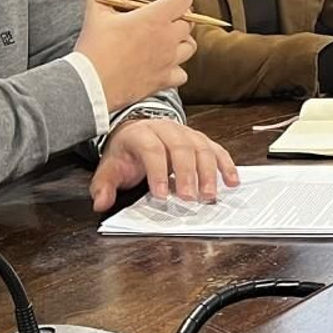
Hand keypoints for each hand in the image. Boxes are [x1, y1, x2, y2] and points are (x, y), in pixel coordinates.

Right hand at [73, 0, 196, 111]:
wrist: (90, 85)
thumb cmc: (95, 49)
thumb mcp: (94, 14)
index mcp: (155, 18)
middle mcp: (167, 39)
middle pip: (188, 22)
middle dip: (178, 15)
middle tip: (163, 14)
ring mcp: (167, 61)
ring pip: (189, 47)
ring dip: (181, 41)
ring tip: (166, 38)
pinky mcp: (163, 81)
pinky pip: (182, 74)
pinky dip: (177, 69)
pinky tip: (164, 65)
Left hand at [90, 118, 238, 210]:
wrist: (138, 130)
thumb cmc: (126, 152)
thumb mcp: (110, 168)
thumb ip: (104, 185)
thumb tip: (101, 202)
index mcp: (141, 133)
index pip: (152, 149)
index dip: (157, 171)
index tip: (162, 195)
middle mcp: (166, 129)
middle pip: (181, 147)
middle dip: (187, 173)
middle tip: (190, 198)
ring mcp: (186, 132)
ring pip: (201, 147)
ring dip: (209, 172)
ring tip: (210, 195)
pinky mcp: (200, 139)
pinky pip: (216, 149)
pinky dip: (226, 165)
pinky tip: (232, 181)